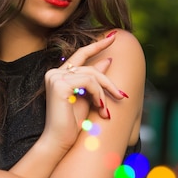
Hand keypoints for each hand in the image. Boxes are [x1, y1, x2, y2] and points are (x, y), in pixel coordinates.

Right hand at [42, 33, 127, 150]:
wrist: (59, 141)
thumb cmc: (72, 123)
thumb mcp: (88, 97)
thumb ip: (95, 80)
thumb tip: (107, 60)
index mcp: (59, 74)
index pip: (80, 54)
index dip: (97, 45)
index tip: (113, 36)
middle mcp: (54, 72)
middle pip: (90, 67)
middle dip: (109, 82)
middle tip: (122, 96)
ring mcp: (55, 77)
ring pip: (92, 75)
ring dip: (104, 93)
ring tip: (105, 110)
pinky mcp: (60, 84)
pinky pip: (89, 82)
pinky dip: (98, 95)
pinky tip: (99, 108)